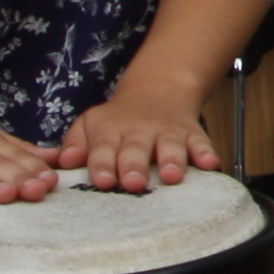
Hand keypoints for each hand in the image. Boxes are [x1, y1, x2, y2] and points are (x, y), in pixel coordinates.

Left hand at [58, 87, 221, 193]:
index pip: (103, 147)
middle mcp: (139, 131)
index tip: (102, 181)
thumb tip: (63, 161)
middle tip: (132, 183)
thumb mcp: (90, 124)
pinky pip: (201, 141)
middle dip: (134, 165)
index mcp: (110, 131)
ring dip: (171, 160)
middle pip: (136, 149)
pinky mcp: (191, 133)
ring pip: (170, 145)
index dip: (102, 164)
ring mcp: (167, 132)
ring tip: (171, 176)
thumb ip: (75, 143)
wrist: (158, 90)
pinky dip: (205, 152)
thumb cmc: (117, 121)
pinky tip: (210, 164)